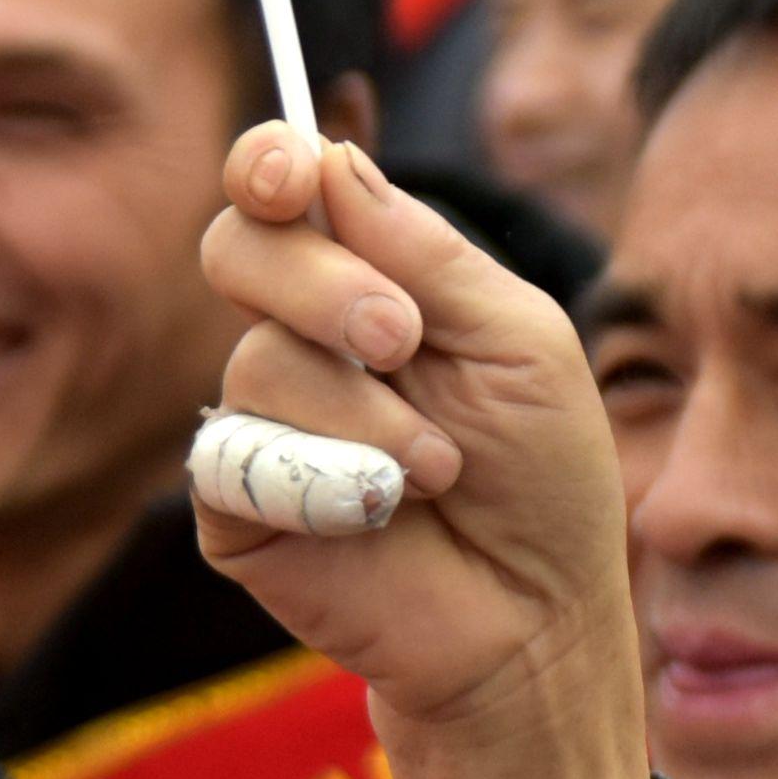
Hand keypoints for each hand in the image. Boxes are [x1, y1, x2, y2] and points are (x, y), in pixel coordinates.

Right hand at [186, 125, 653, 778]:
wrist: (533, 620)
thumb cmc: (542, 478)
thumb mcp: (517, 337)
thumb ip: (425, 251)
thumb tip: (328, 159)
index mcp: (368, 280)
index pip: (285, 193)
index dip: (267, 166)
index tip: (283, 172)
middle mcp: (303, 338)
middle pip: (240, 250)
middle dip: (323, 286)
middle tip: (403, 340)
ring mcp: (263, 420)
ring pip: (252, 359)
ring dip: (358, 412)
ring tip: (431, 471)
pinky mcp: (236, 504)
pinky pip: (235, 456)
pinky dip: (320, 483)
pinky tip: (373, 517)